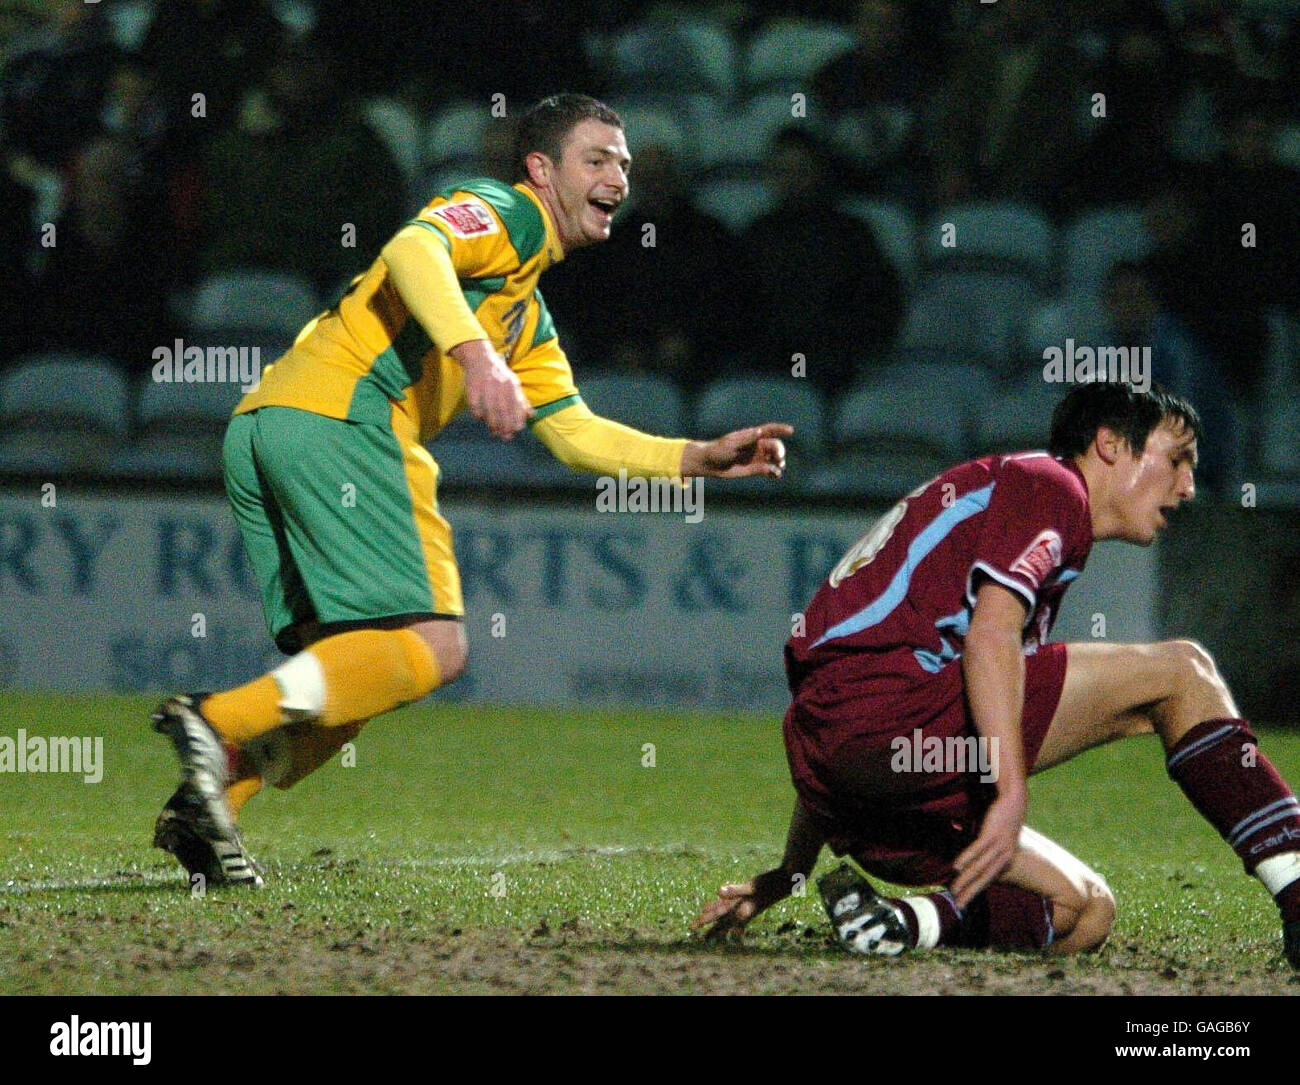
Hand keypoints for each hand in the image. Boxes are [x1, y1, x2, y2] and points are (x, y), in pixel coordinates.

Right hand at [451, 340, 533, 438]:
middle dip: (505, 424)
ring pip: (489, 408)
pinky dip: (478, 414)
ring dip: (492, 423)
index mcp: (511, 383)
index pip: (516, 404)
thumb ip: (522, 400)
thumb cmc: (500, 375)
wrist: (480, 358)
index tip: (517, 430)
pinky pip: (475, 404)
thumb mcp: (514, 384)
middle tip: (506, 436)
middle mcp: (499, 384)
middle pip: (503, 408)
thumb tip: (532, 415)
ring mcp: (485, 385)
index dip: (517, 418)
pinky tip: (481, 419)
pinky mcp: (472, 387)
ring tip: (494, 431)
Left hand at [681, 422, 792, 478]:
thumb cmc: (718, 450)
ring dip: (779, 462)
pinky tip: (775, 475)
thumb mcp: (731, 443)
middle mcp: (758, 445)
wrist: (710, 463)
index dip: (781, 429)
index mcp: (753, 435)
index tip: (790, 431)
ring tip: (779, 468)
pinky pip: (769, 470)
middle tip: (778, 458)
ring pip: (775, 459)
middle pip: (775, 446)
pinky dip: (774, 473)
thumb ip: (746, 439)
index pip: (770, 430)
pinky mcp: (755, 469)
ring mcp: (758, 457)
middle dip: (780, 451)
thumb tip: (759, 432)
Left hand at [691, 868, 789, 940]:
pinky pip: (734, 904)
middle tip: (695, 934)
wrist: (788, 881)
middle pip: (722, 921)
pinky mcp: (750, 898)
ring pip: (727, 913)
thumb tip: (718, 892)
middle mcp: (743, 910)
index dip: (705, 922)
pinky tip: (723, 903)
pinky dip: (726, 905)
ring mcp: (747, 904)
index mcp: (741, 910)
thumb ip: (736, 890)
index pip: (719, 918)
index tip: (693, 929)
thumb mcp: (752, 886)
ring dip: (716, 917)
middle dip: (710, 928)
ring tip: (704, 920)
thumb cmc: (770, 883)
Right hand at [950, 788, 1025, 908]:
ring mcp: (999, 846)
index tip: (965, 902)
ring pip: (980, 867)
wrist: (1014, 800)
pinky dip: (966, 858)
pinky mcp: (991, 834)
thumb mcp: (998, 839)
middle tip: (959, 905)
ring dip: (966, 880)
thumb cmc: (1004, 818)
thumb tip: (972, 857)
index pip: (989, 880)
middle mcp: (1005, 856)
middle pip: (985, 879)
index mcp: (1007, 859)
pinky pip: (977, 849)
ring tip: (954, 889)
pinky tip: (956, 867)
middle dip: (971, 893)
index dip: (977, 891)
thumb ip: (987, 850)